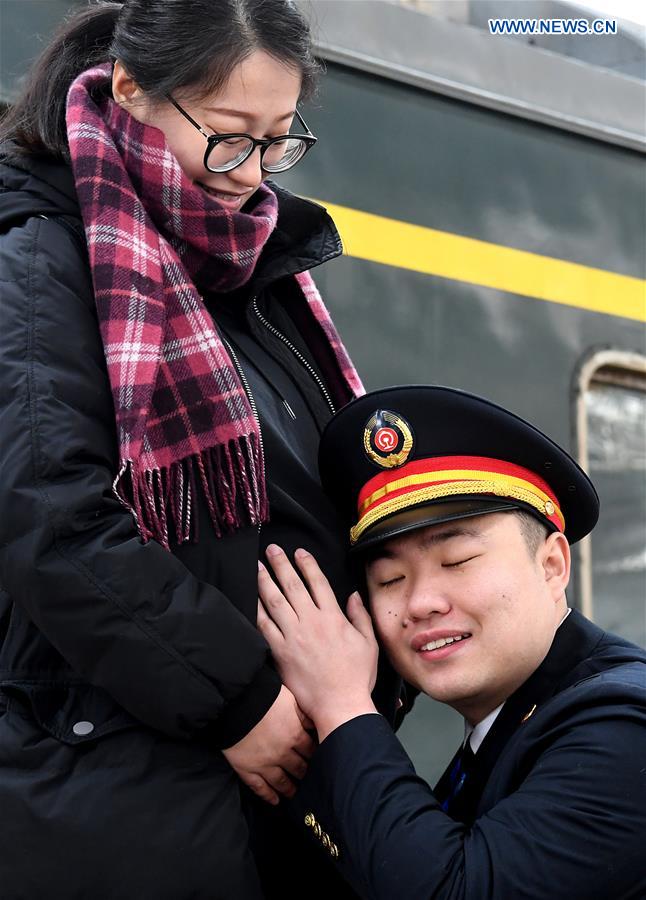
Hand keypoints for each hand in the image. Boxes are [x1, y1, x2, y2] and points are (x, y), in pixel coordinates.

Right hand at [222, 684, 314, 805]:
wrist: (235, 701)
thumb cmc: (263, 696)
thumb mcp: (289, 700)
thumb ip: (303, 714)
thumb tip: (316, 723)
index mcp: (294, 735)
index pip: (311, 751)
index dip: (318, 757)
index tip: (322, 762)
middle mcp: (282, 753)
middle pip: (299, 769)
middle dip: (307, 775)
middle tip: (313, 782)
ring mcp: (264, 763)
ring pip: (282, 782)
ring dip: (291, 790)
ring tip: (296, 795)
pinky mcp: (246, 769)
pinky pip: (259, 787)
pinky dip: (268, 795)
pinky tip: (275, 801)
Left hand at [257, 545, 378, 741]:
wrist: (340, 705)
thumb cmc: (356, 676)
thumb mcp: (368, 643)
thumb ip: (360, 616)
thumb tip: (352, 594)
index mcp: (333, 618)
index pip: (318, 582)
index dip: (307, 564)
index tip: (299, 552)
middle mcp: (311, 623)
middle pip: (292, 586)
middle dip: (280, 565)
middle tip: (271, 550)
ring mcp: (293, 637)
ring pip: (275, 602)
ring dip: (264, 582)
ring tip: (256, 567)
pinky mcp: (280, 653)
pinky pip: (264, 627)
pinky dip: (257, 611)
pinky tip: (250, 600)